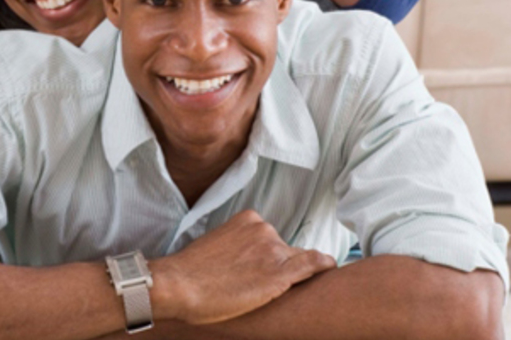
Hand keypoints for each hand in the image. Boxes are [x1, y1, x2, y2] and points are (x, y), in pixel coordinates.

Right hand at [151, 210, 335, 325]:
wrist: (180, 284)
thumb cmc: (191, 272)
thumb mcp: (215, 245)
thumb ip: (235, 245)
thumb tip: (242, 260)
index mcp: (248, 220)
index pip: (271, 238)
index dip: (269, 257)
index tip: (263, 269)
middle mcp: (265, 230)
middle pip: (286, 250)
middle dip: (280, 266)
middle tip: (260, 286)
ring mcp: (274, 251)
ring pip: (299, 261)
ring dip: (295, 275)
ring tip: (278, 291)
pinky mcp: (280, 275)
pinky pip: (314, 265)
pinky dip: (324, 266)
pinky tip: (330, 269)